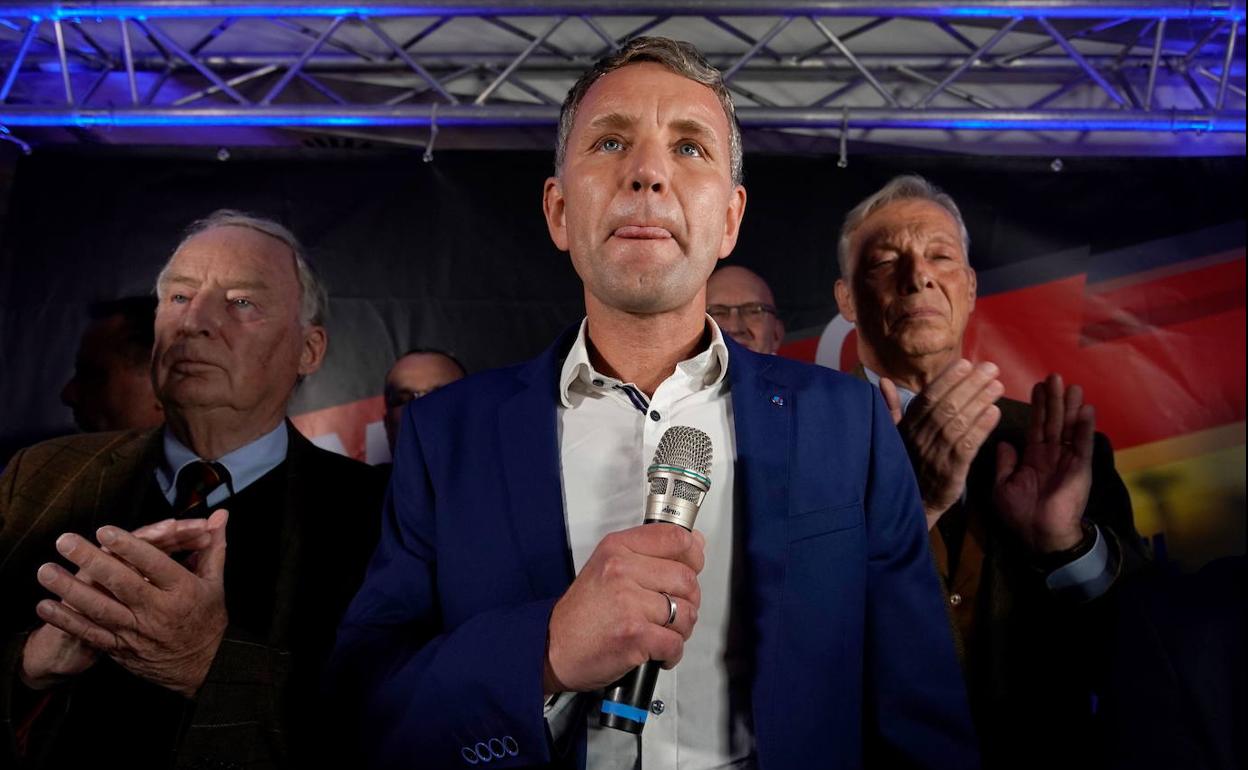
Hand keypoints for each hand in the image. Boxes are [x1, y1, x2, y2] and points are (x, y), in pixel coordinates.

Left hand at [32, 509, 228, 696]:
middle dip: (92, 561)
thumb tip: (221, 515)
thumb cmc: (207, 618)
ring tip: (46, 571)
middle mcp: (158, 610)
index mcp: (182, 590)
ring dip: (70, 590)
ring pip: (100, 609)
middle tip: (65, 542)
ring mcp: (136, 631)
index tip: (105, 531)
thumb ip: (213, 546)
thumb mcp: (215, 582)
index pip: (154, 564)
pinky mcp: (121, 648)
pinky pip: (90, 633)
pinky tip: (45, 606)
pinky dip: (67, 621)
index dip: (129, 547)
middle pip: (122, 583)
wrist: (203, 666)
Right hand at [544, 524, 704, 694]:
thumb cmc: (581, 613)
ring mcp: (629, 603)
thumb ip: (648, 553)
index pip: (675, 538)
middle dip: (688, 600)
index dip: (693, 554)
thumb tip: (693, 542)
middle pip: (687, 578)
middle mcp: (622, 570)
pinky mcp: (634, 635)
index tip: (692, 565)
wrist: (552, 648)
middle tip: (673, 611)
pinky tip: (657, 651)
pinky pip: (675, 643)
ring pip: (686, 612)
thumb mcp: (607, 566)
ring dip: (681, 629)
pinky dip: (672, 653)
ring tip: (662, 631)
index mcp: (618, 548)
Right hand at [883, 359, 1003, 529]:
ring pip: (959, 423)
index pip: (928, 398)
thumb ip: (891, 408)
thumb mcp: (892, 435)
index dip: (947, 379)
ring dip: (980, 402)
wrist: (910, 504)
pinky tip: (995, 412)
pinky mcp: (950, 472)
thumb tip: (884, 381)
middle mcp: (920, 438)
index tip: (965, 363)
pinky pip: (968, 446)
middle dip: (970, 384)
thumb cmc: (903, 464)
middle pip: (947, 406)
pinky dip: (982, 428)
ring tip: (998, 385)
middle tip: (991, 368)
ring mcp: (935, 455)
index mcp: (907, 427)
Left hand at [993, 374, 1093, 553]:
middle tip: (1054, 376)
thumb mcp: (1003, 486)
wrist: (1039, 535)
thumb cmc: (1020, 513)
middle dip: (1054, 399)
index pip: (1036, 426)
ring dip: (1070, 407)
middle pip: (1053, 421)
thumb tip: (1004, 442)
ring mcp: (1067, 460)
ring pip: (1069, 428)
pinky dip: (1084, 428)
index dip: (1037, 406)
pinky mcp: (1080, 468)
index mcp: (1033, 457)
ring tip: (1072, 385)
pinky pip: (1082, 445)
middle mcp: (1052, 455)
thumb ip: (1005, 463)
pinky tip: (1086, 410)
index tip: (1038, 385)